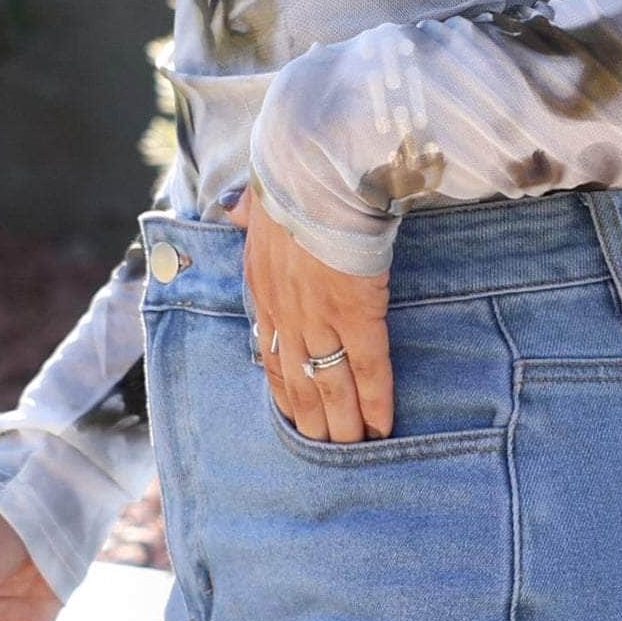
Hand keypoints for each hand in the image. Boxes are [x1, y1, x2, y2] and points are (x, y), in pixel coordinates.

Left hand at [240, 193, 395, 441]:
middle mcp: (284, 313)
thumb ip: (248, 212)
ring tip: (354, 452)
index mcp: (261, 289)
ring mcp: (319, 318)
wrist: (316, 169)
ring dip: (342, 424)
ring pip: (329, 386)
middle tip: (325, 452)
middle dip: (311, 421)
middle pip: (297, 382)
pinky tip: (382, 428)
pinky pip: (368, 369)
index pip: (269, 356)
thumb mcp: (256, 200)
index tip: (293, 418)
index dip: (283, 392)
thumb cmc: (291, 178)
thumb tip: (239, 207)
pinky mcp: (356, 313)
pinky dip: (375, 402)